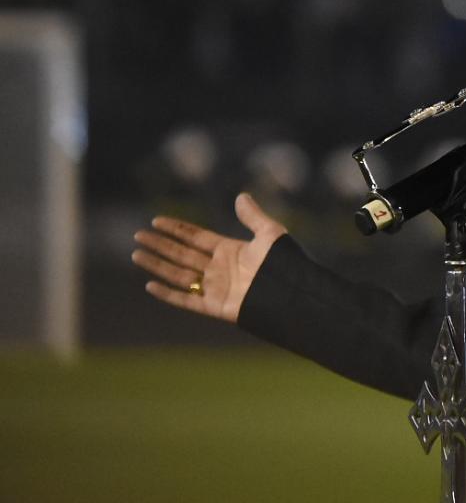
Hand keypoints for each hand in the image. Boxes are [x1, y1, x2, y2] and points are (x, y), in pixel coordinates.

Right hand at [131, 193, 285, 323]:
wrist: (292, 294)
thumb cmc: (285, 264)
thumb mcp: (270, 234)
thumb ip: (253, 216)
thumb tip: (241, 196)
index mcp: (230, 250)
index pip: (196, 237)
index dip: (176, 229)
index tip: (156, 220)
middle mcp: (219, 268)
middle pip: (182, 254)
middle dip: (160, 244)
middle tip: (137, 235)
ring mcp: (216, 287)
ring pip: (178, 274)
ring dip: (157, 265)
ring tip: (136, 255)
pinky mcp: (215, 306)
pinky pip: (186, 300)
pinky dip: (168, 294)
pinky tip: (149, 285)